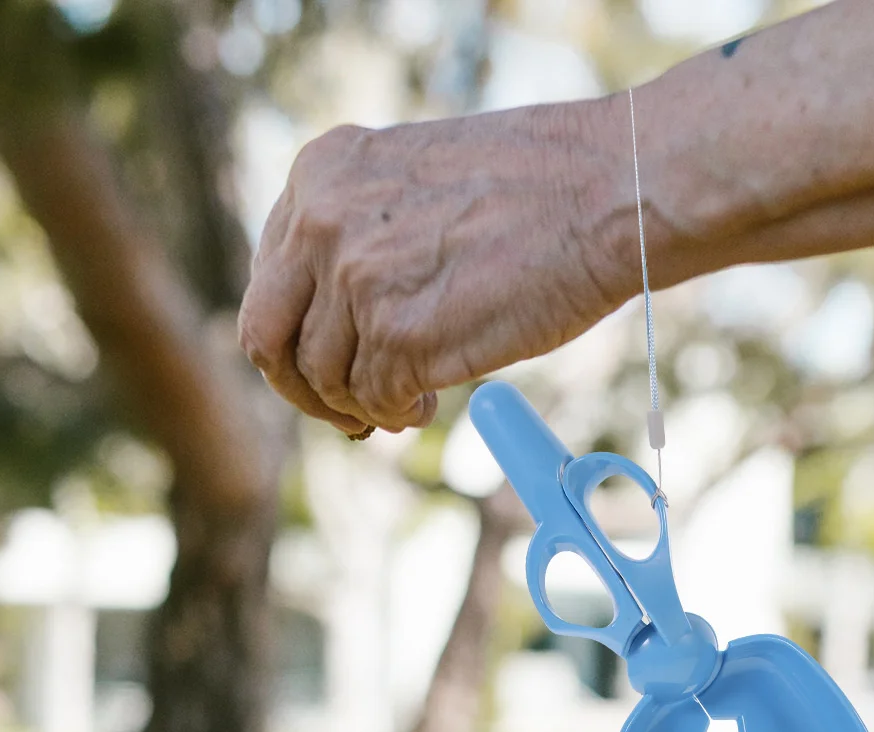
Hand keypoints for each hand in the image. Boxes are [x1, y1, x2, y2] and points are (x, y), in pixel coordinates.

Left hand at [238, 102, 631, 436]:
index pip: (269, 281)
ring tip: (411, 399)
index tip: (330, 362)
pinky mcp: (399, 337)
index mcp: (319, 175)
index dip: (295, 337)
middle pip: (266, 338)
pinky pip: (373, 402)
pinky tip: (429, 402)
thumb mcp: (413, 184)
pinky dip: (396, 415)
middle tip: (344, 409)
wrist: (607, 190)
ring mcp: (356, 281)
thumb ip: (360, 235)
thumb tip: (333, 318)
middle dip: (301, 388)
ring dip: (362, 405)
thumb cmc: (535, 187)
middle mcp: (321, 222)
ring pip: (324, 380)